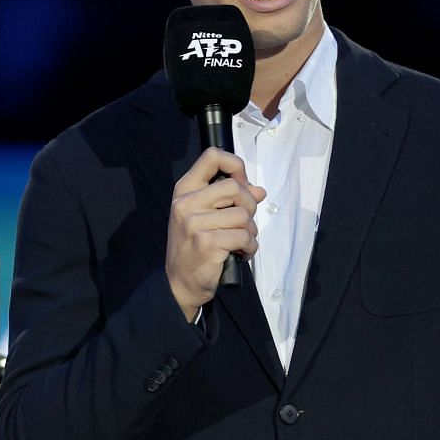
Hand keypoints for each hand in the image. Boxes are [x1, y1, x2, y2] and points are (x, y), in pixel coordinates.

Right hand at [165, 147, 264, 319]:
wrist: (180, 283)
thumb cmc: (194, 248)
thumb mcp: (207, 217)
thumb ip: (231, 200)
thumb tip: (259, 191)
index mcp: (184, 190)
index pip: (212, 157)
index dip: (235, 166)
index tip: (241, 183)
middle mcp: (186, 203)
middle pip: (235, 187)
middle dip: (249, 206)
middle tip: (244, 222)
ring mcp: (194, 222)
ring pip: (243, 215)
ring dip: (250, 231)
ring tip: (240, 242)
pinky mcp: (207, 242)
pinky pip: (244, 236)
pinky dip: (250, 247)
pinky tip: (240, 253)